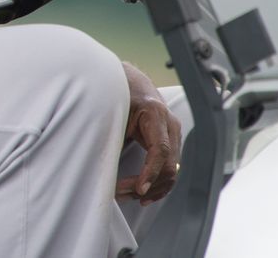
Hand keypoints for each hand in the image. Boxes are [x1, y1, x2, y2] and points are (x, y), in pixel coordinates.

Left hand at [117, 63, 181, 203]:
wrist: (131, 81)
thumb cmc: (118, 94)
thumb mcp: (113, 110)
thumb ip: (113, 132)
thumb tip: (103, 162)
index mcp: (156, 114)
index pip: (160, 150)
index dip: (150, 172)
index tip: (138, 188)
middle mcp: (170, 124)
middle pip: (168, 165)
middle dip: (147, 184)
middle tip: (121, 193)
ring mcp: (174, 133)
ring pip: (172, 170)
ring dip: (152, 188)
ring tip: (129, 197)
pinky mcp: (171, 142)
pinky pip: (170, 168)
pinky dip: (159, 184)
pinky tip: (144, 195)